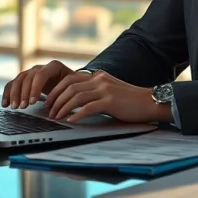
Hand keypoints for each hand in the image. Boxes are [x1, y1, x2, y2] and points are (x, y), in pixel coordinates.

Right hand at [2, 60, 73, 107]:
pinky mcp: (25, 79)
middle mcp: (40, 67)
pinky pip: (13, 84)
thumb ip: (67, 91)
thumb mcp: (73, 86)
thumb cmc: (73, 85)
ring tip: (14, 107)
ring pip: (18, 80)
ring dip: (14, 94)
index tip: (32, 102)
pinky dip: (8, 93)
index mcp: (54, 66)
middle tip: (22, 107)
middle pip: (27, 77)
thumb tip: (62, 103)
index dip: (35, 88)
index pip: (41, 75)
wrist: (70, 82)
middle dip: (23, 93)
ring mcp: (31, 72)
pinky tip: (5, 104)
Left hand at [46, 70, 172, 123]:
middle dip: (56, 99)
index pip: (70, 79)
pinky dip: (77, 114)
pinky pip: (88, 107)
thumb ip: (95, 92)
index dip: (57, 90)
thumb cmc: (130, 101)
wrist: (149, 102)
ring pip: (76, 96)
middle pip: (69, 86)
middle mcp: (100, 80)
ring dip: (63, 108)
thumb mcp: (110, 91)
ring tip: (56, 117)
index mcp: (98, 77)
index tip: (49, 101)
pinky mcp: (110, 101)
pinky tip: (71, 121)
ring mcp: (105, 90)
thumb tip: (76, 102)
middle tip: (49, 110)